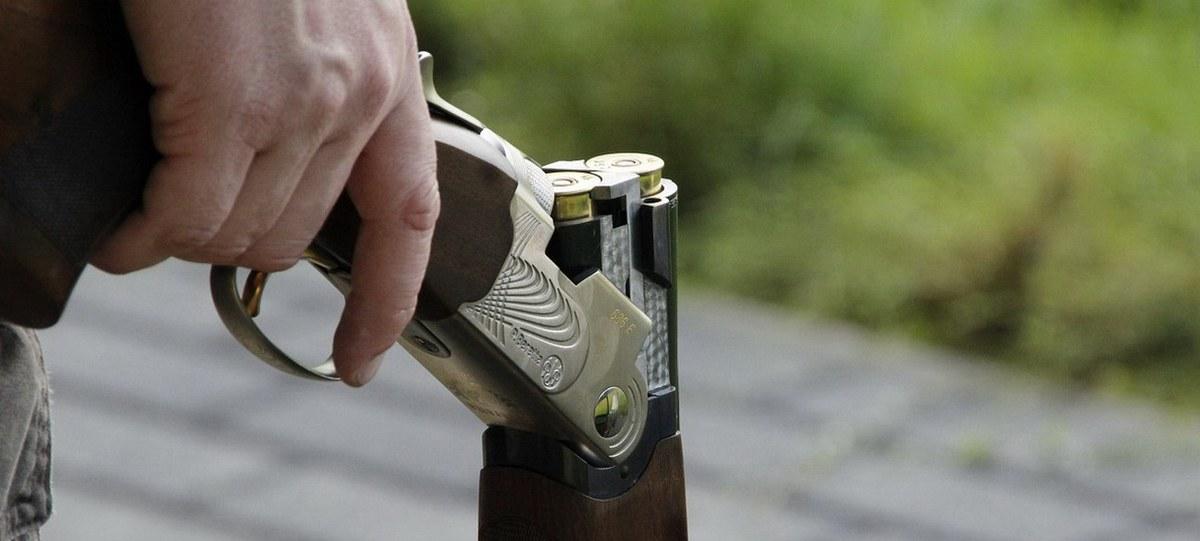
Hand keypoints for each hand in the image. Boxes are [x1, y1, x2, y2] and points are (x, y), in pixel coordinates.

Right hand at [94, 1, 438, 386]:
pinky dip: (146, 238)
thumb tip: (256, 159)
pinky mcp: (229, 98)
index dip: (390, 302)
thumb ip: (310, 81)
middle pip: (299, 238)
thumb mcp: (314, 8)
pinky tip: (123, 235)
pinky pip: (185, 214)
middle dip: (233, 249)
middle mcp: (359, 94)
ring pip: (239, 234)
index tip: (360, 360)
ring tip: (144, 224)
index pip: (411, 217)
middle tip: (180, 228)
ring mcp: (300, 100)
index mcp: (387, 71)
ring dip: (183, 245)